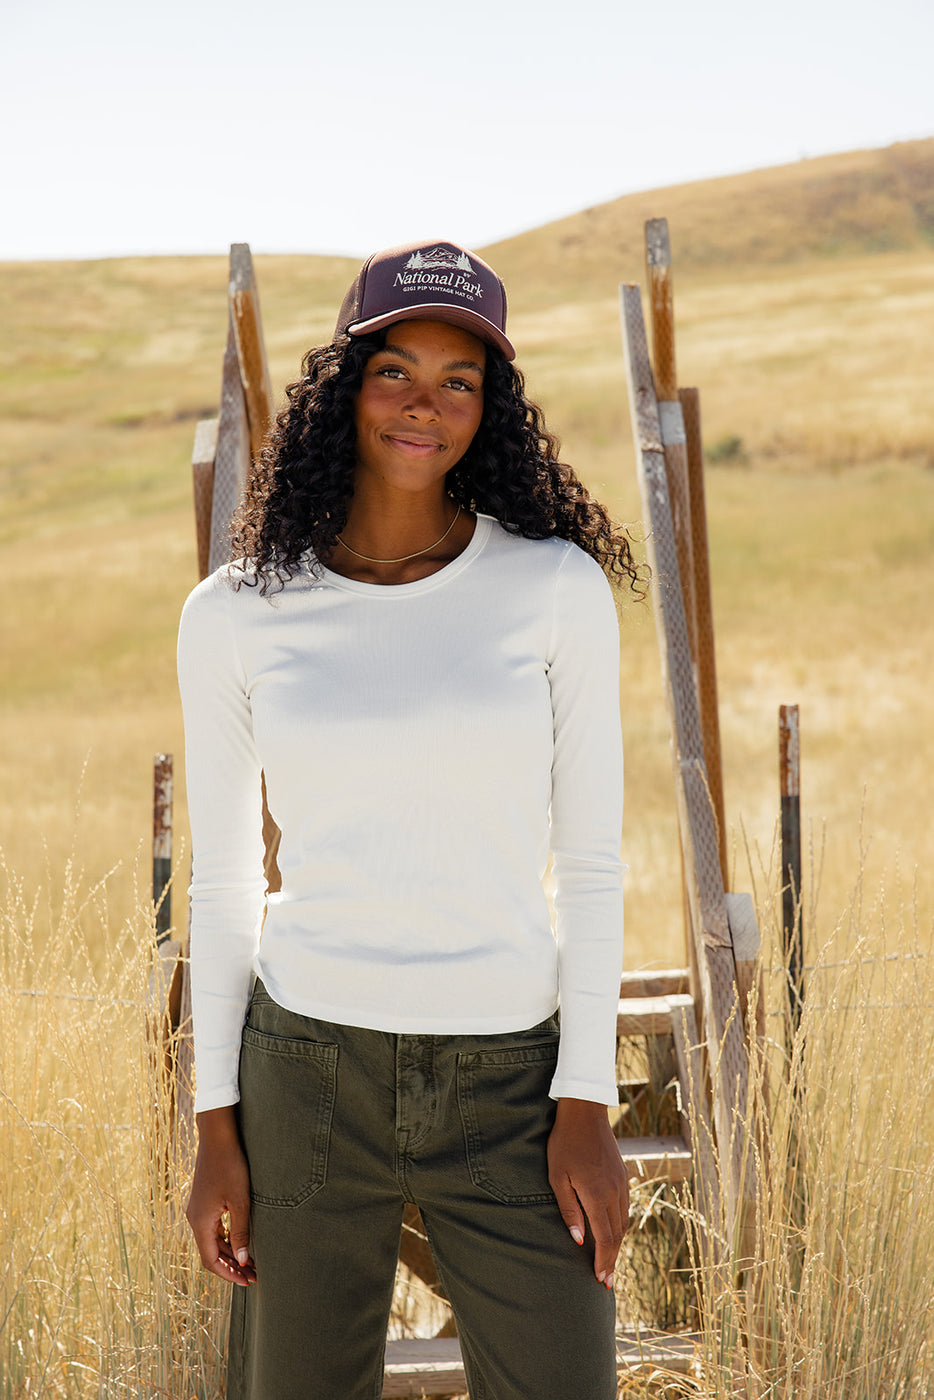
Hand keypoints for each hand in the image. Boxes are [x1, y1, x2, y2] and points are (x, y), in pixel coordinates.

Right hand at [186, 1106, 256, 1286]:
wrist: (217, 1137)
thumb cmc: (230, 1166)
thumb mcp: (240, 1201)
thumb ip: (241, 1232)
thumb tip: (244, 1261)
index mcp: (201, 1222)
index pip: (211, 1260)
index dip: (228, 1274)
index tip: (247, 1281)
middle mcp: (194, 1219)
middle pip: (211, 1253)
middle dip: (231, 1266)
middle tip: (253, 1275)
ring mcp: (197, 1210)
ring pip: (212, 1241)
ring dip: (230, 1253)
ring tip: (251, 1262)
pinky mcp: (203, 1201)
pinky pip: (213, 1228)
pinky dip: (226, 1238)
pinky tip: (241, 1240)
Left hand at [547, 1098, 628, 1288]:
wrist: (585, 1112)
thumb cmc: (564, 1143)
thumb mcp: (557, 1176)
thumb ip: (569, 1209)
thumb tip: (578, 1240)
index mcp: (597, 1194)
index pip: (604, 1237)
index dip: (603, 1261)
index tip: (601, 1280)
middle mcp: (614, 1192)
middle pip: (617, 1234)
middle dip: (612, 1259)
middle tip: (607, 1282)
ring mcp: (622, 1183)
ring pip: (624, 1222)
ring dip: (617, 1244)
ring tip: (609, 1261)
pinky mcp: (623, 1175)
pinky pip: (625, 1207)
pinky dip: (620, 1225)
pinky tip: (612, 1231)